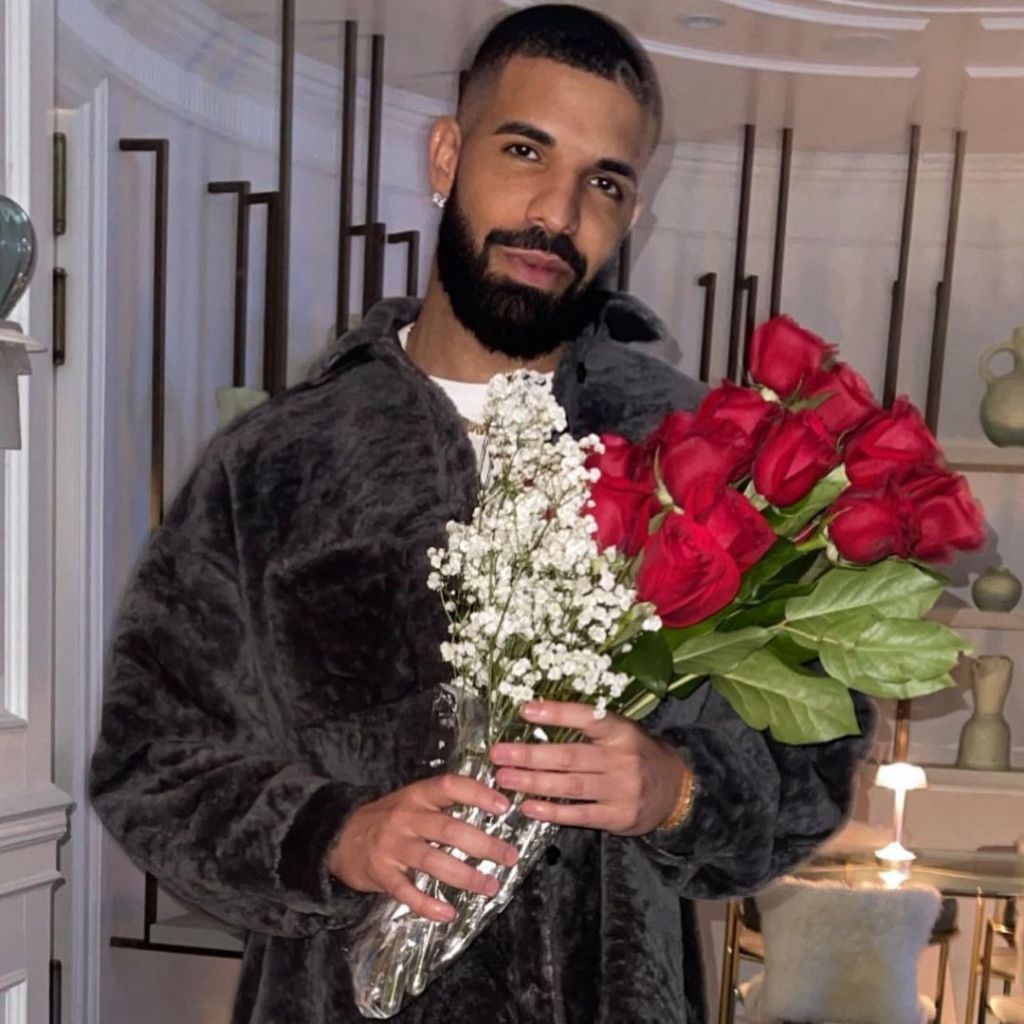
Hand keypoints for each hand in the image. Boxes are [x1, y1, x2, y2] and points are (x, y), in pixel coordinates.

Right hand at [329, 774, 520, 921]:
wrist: (338, 836)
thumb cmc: (387, 818)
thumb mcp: (411, 800)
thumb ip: (442, 803)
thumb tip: (491, 804)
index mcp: (417, 795)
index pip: (449, 786)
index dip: (477, 793)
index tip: (504, 806)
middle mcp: (406, 817)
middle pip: (448, 829)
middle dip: (483, 844)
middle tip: (509, 856)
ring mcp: (392, 846)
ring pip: (433, 861)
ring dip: (465, 875)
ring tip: (490, 886)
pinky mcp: (381, 873)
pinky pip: (406, 891)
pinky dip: (427, 904)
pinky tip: (448, 913)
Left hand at [489, 701, 689, 836]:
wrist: (676, 789)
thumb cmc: (636, 754)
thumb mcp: (622, 732)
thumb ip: (589, 729)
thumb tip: (537, 718)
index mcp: (622, 731)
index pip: (587, 718)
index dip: (556, 714)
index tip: (524, 710)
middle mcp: (622, 759)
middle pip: (570, 756)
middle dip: (530, 755)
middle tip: (499, 753)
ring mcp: (622, 790)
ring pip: (570, 786)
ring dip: (533, 782)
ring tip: (505, 778)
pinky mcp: (619, 816)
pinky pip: (579, 814)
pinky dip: (552, 811)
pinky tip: (529, 807)